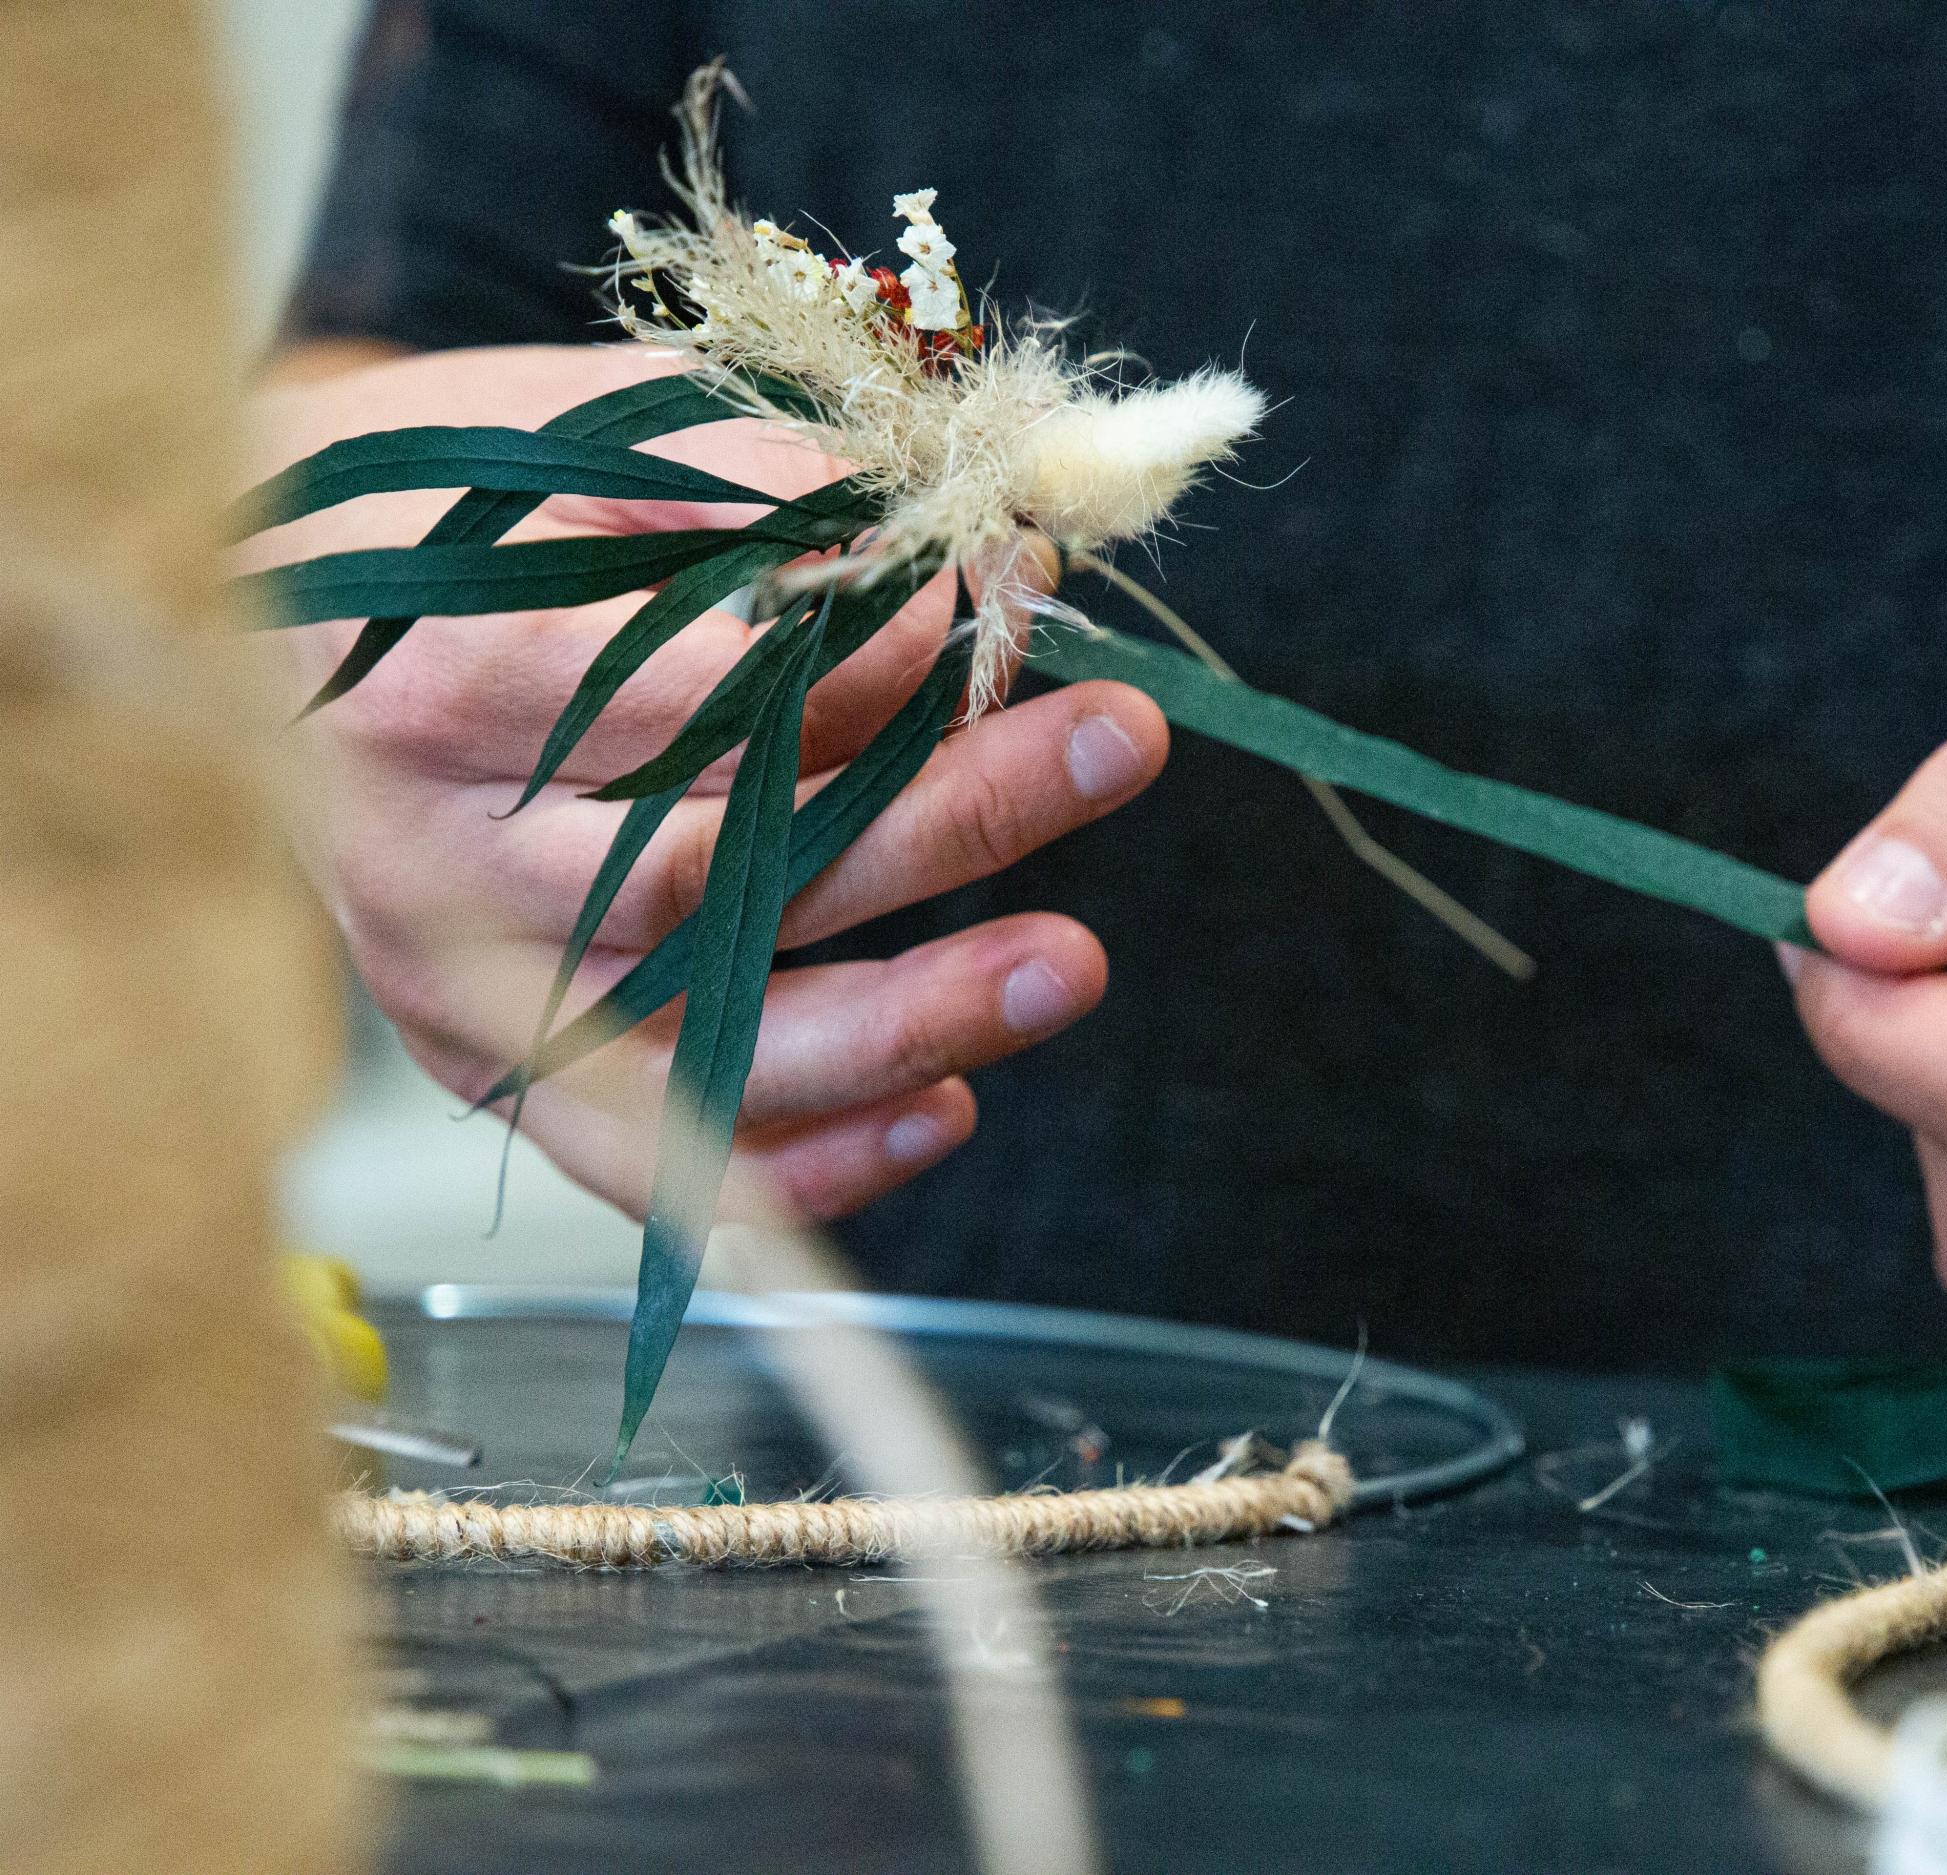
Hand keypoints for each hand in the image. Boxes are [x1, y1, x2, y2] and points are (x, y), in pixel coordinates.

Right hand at [244, 343, 1167, 1218]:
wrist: (242, 612)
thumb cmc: (428, 515)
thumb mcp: (563, 444)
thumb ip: (752, 493)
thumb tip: (965, 545)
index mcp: (435, 678)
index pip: (675, 700)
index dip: (857, 665)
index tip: (999, 605)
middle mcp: (438, 861)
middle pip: (712, 875)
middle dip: (939, 817)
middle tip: (1114, 741)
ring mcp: (464, 988)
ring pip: (703, 1046)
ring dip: (910, 1014)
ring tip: (1071, 960)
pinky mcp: (495, 1067)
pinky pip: (654, 1161)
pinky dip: (807, 1161)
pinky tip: (947, 1110)